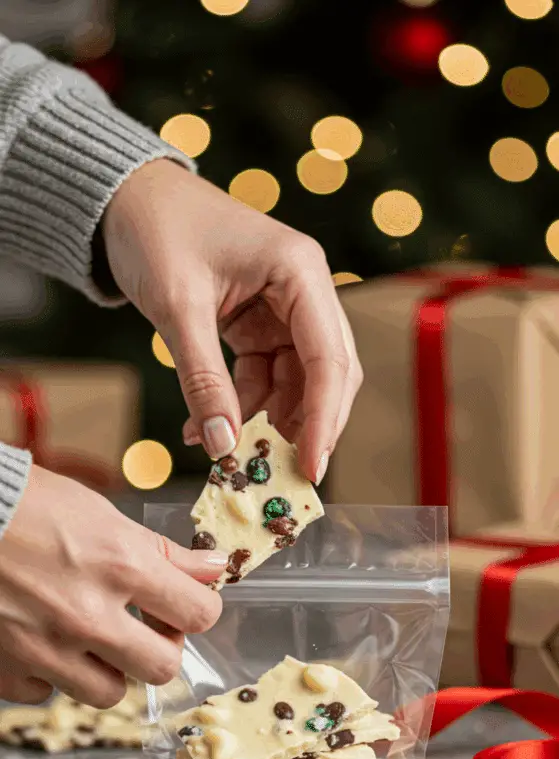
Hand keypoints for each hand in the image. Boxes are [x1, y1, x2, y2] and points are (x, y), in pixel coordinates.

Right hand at [0, 466, 223, 706]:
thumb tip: (211, 568)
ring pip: (109, 692)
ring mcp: (46, 649)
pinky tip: (44, 639)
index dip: (198, 609)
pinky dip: (51, 674)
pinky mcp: (9, 669)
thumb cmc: (25, 503)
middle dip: (160, 647)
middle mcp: (87, 616)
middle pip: (163, 667)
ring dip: (109, 667)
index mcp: (120, 566)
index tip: (185, 604)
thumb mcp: (102, 514)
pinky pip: (49, 694)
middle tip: (144, 627)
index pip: (198, 613)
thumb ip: (161, 551)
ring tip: (91, 635)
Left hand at [103, 159, 362, 483]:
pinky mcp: (258, 326)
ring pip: (295, 384)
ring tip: (231, 458)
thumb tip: (224, 445)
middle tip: (281, 476)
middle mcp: (303, 292)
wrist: (124, 198)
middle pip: (325, 376)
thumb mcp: (178, 307)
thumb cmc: (155, 230)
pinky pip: (262, 379)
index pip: (329, 359)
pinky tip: (208, 430)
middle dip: (304, 427)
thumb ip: (203, 379)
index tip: (310, 467)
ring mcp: (283, 311)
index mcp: (300, 272)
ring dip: (267, 424)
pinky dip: (241, 408)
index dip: (324, 420)